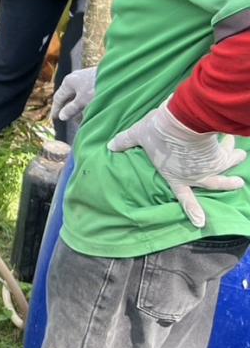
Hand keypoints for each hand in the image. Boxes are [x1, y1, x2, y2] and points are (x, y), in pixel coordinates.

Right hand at [53, 66, 96, 122]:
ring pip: (81, 95)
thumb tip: (62, 116)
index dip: (56, 109)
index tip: (55, 118)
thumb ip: (71, 109)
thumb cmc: (98, 87)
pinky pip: (90, 93)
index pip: (59, 97)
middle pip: (70, 96)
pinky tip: (97, 109)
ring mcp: (87, 77)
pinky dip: (90, 102)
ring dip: (82, 107)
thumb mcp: (83, 101)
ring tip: (87, 117)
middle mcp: (76, 77)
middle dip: (71, 110)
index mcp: (69, 81)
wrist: (121, 75)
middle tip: (74, 121)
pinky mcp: (98, 79)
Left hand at [108, 100, 246, 227]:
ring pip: (228, 163)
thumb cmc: (158, 133)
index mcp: (174, 176)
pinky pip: (229, 148)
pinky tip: (234, 135)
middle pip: (215, 183)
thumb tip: (110, 146)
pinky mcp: (221, 153)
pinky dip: (232, 140)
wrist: (183, 124)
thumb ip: (125, 141)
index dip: (192, 210)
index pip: (183, 197)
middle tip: (238, 183)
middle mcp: (196, 174)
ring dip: (235, 158)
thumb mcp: (139, 135)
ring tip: (241, 155)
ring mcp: (211, 165)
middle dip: (228, 184)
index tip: (200, 223)